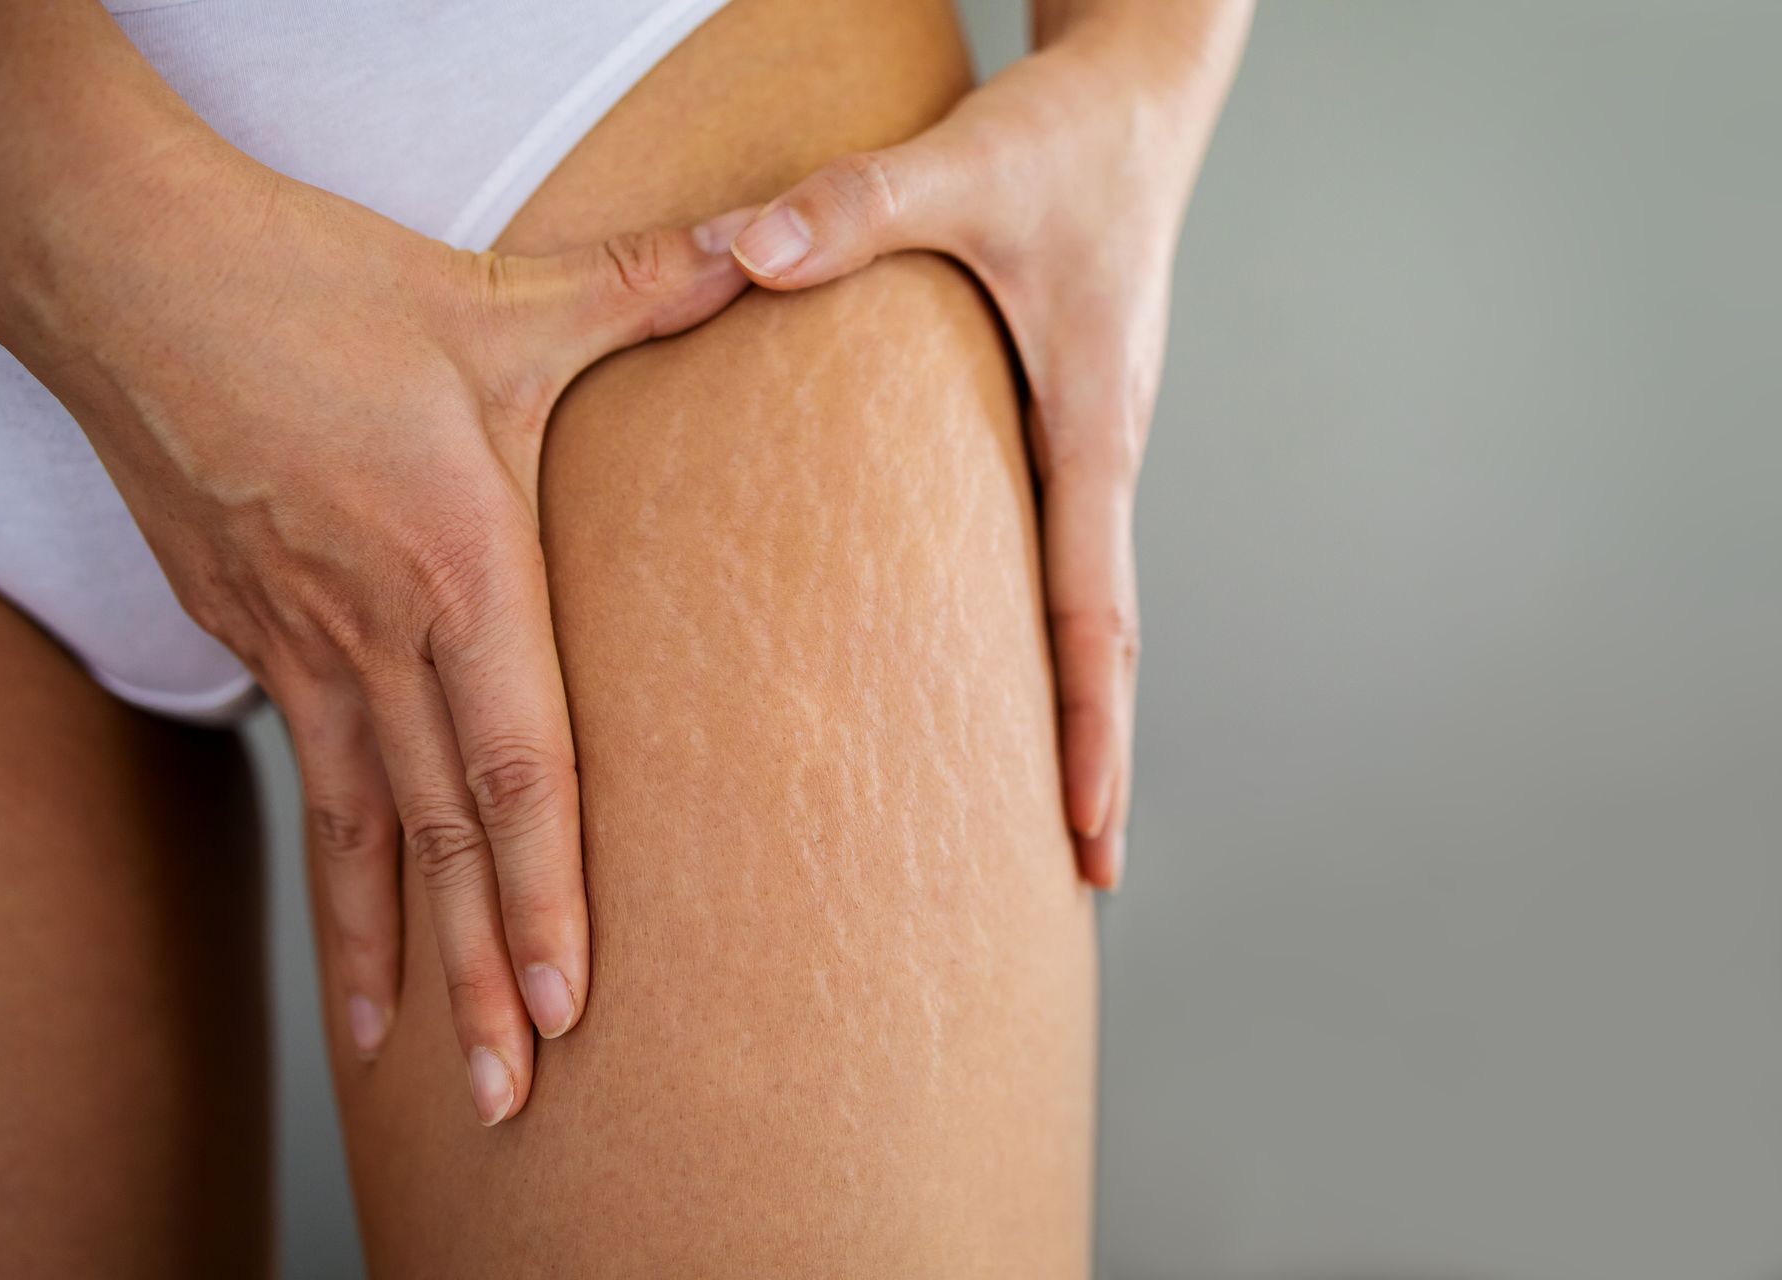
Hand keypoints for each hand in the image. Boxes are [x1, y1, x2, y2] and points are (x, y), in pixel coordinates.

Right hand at [15, 140, 753, 1122]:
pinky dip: (329, 866)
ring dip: (388, 954)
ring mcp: (297, 645)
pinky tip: (347, 927)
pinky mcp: (245, 634)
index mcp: (459, 569)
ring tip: (407, 1060)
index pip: (518, 769)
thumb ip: (644, 287)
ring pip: (357, 832)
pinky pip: (302, 777)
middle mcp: (376, 633)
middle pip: (438, 839)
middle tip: (504, 1096)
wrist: (120, 273)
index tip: (568, 1006)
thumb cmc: (312, 286)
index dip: (548, 896)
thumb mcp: (495, 293)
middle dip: (477, 976)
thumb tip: (766, 246)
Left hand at [705, 3, 1249, 886]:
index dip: (1091, 732)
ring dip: (1060, 703)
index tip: (1087, 839)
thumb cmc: (1074, 131)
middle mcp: (1097, 449)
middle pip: (1098, 641)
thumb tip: (740, 255)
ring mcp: (1082, 438)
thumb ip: (854, 208)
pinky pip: (1046, 542)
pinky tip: (976, 658)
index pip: (1096, 612)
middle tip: (1075, 878)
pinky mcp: (1054, 414)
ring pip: (1074, 599)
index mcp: (1093, 424)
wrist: (1143, 86)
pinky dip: (1028, 623)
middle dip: (1091, 758)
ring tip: (1024, 805)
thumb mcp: (968, 163)